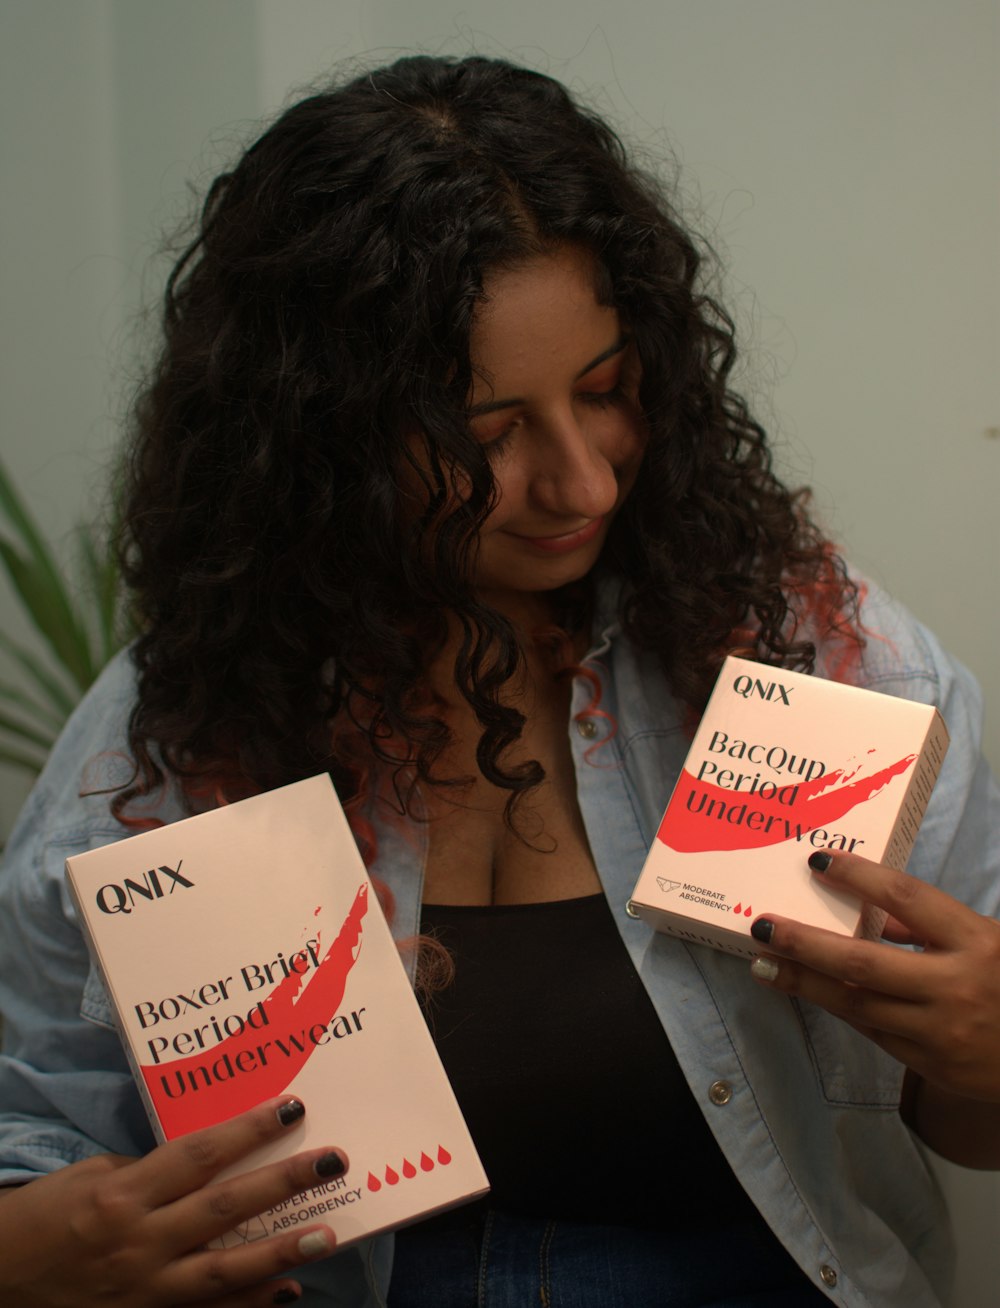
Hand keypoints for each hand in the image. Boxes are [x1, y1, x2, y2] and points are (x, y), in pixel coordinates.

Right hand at [0, 1096, 346, 1306]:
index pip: (199, 1155)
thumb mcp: (95, 1177)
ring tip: (327, 1235)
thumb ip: (153, 1172)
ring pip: (225, 1269)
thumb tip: (211, 1160)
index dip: (249, 1130)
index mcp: (124, 1195)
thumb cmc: (47, 1216)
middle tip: (332, 1160)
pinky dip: (250, 1303)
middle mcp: (140, 1242)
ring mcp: (146, 1290)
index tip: (293, 1108)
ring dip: (280, 1252)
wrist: (2, 1281)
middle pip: (224, 1207)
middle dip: (282, 1182)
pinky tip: (287, 1290)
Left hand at [748, 850, 999, 1102]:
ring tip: (763, 962)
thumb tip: (870, 908)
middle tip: (761, 925)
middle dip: (805, 943)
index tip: (817, 860)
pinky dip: (838, 1008)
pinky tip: (806, 990)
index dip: (860, 877)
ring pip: (857, 1005)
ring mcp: (942, 1031)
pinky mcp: (933, 1064)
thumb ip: (932, 925)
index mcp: (979, 942)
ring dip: (804, 982)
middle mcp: (958, 986)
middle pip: (864, 962)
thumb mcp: (989, 940)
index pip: (909, 899)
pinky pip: (874, 1031)